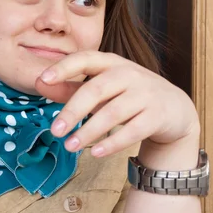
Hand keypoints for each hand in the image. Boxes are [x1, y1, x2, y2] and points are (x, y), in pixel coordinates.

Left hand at [34, 51, 199, 157]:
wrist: (174, 109)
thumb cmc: (126, 95)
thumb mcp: (99, 88)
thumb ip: (69, 87)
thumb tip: (38, 83)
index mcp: (110, 62)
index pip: (84, 59)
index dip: (63, 68)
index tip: (43, 80)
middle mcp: (128, 74)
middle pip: (95, 90)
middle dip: (72, 111)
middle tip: (54, 130)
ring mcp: (145, 94)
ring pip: (113, 113)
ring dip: (89, 131)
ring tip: (69, 146)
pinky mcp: (157, 115)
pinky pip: (133, 130)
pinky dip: (113, 143)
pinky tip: (96, 153)